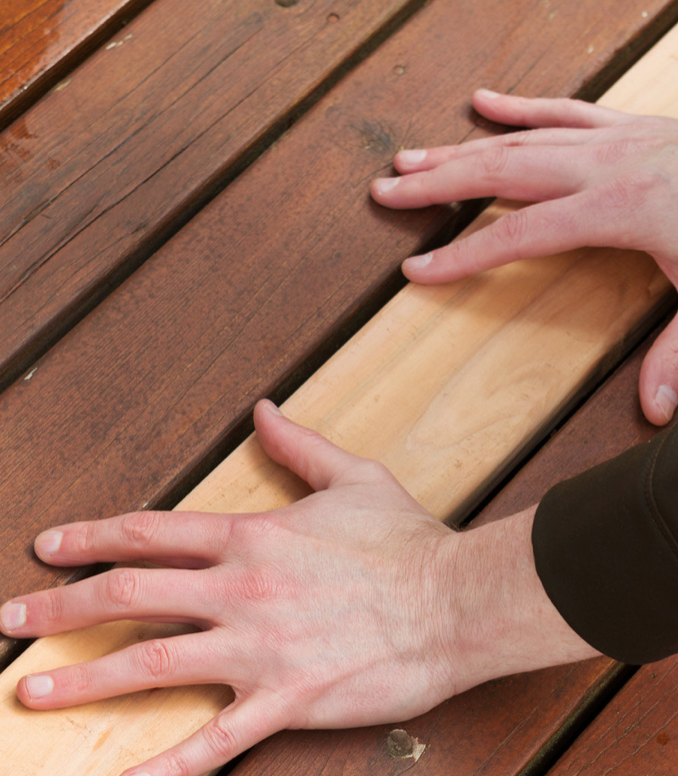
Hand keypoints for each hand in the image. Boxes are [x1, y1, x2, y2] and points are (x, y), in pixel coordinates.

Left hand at [0, 401, 596, 775]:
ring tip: (28, 694)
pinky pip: (217, 739)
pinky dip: (170, 764)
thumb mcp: (352, 477)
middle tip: (7, 620)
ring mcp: (258, 650)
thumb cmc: (406, 541)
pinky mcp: (286, 702)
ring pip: (152, 663)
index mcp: (249, 537)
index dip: (89, 537)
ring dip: (84, 680)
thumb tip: (264, 408)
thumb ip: (299, 445)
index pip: (149, 532)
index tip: (45, 549)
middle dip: (60, 608)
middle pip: (129, 595)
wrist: (458, 603)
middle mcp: (239, 591)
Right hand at [370, 90, 677, 424]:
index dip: (462, 257)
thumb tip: (656, 412)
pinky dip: (520, 106)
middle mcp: (608, 166)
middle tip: (386, 189)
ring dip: (461, 148)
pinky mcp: (633, 128)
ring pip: (522, 138)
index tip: (415, 273)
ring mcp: (619, 139)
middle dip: (438, 184)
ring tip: (411, 156)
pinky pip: (565, 111)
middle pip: (502, 171)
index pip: (518, 236)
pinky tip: (483, 101)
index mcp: (620, 209)